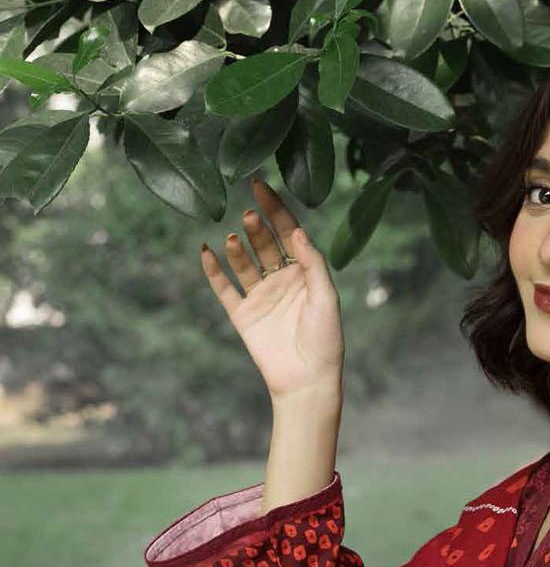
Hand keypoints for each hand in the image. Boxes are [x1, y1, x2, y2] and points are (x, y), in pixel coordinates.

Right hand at [201, 178, 344, 402]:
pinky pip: (224, 288)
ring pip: (243, 262)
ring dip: (238, 248)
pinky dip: (213, 270)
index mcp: (304, 272)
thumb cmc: (325, 340)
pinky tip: (206, 252)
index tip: (258, 185)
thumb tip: (296, 230)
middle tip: (249, 214)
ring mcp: (260, 296)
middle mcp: (281, 279)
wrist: (307, 381)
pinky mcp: (242, 315)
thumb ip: (312, 263)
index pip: (287, 231)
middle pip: (264, 243)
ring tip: (234, 238)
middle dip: (257, 227)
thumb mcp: (326, 297)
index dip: (275, 208)